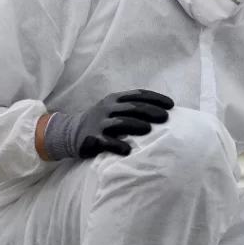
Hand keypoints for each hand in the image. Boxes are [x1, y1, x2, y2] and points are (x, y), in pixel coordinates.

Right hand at [42, 90, 174, 159]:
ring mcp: (100, 123)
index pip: (138, 94)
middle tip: (165, 117)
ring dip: (136, 125)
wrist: (72, 131)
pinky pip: (107, 142)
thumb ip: (132, 108)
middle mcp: (108, 108)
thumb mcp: (114, 108)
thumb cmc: (101, 120)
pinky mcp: (93, 138)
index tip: (171, 105)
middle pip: (132, 107)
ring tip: (149, 130)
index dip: (155, 98)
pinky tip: (128, 150)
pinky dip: (118, 145)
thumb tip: (161, 112)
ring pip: (121, 122)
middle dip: (150, 111)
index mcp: (115, 99)